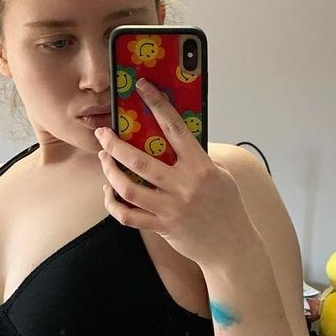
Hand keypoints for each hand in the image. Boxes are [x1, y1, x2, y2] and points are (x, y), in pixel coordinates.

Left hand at [95, 78, 254, 270]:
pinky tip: (109, 192)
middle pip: (139, 160)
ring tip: (104, 159)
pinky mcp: (162, 227)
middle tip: (103, 134)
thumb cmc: (228, 208)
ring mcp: (171, 208)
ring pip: (128, 188)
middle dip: (114, 144)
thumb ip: (200, 159)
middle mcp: (184, 186)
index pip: (175, 128)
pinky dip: (113, 203)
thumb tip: (176, 140)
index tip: (141, 87)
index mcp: (201, 167)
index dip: (156, 104)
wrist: (233, 247)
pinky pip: (128, 216)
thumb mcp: (222, 176)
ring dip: (110, 171)